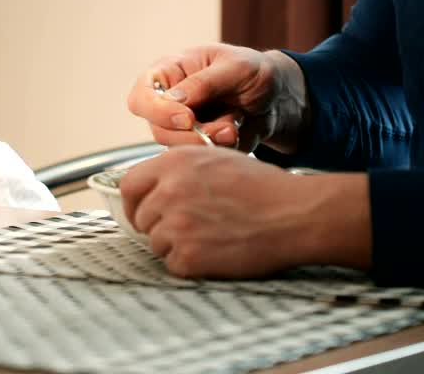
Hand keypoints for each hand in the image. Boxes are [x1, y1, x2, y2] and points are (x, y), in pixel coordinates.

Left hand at [120, 147, 370, 277]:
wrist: (294, 215)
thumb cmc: (264, 188)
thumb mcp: (216, 159)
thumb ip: (180, 170)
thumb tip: (155, 187)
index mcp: (174, 163)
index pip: (129, 185)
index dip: (134, 202)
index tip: (142, 213)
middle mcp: (169, 191)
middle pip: (142, 218)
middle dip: (159, 226)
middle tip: (187, 230)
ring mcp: (176, 224)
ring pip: (156, 243)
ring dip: (177, 246)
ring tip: (211, 238)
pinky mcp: (188, 255)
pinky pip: (173, 264)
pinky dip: (191, 264)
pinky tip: (217, 252)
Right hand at [126, 44, 305, 152]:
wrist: (279, 98)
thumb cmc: (253, 71)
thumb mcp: (235, 66)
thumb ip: (204, 82)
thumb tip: (172, 100)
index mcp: (169, 74)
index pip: (142, 98)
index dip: (159, 112)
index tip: (188, 118)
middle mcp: (169, 104)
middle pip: (159, 131)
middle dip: (194, 135)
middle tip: (227, 129)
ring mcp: (183, 129)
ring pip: (180, 150)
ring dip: (213, 143)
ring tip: (237, 126)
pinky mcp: (199, 148)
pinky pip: (203, 160)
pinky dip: (225, 150)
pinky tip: (238, 132)